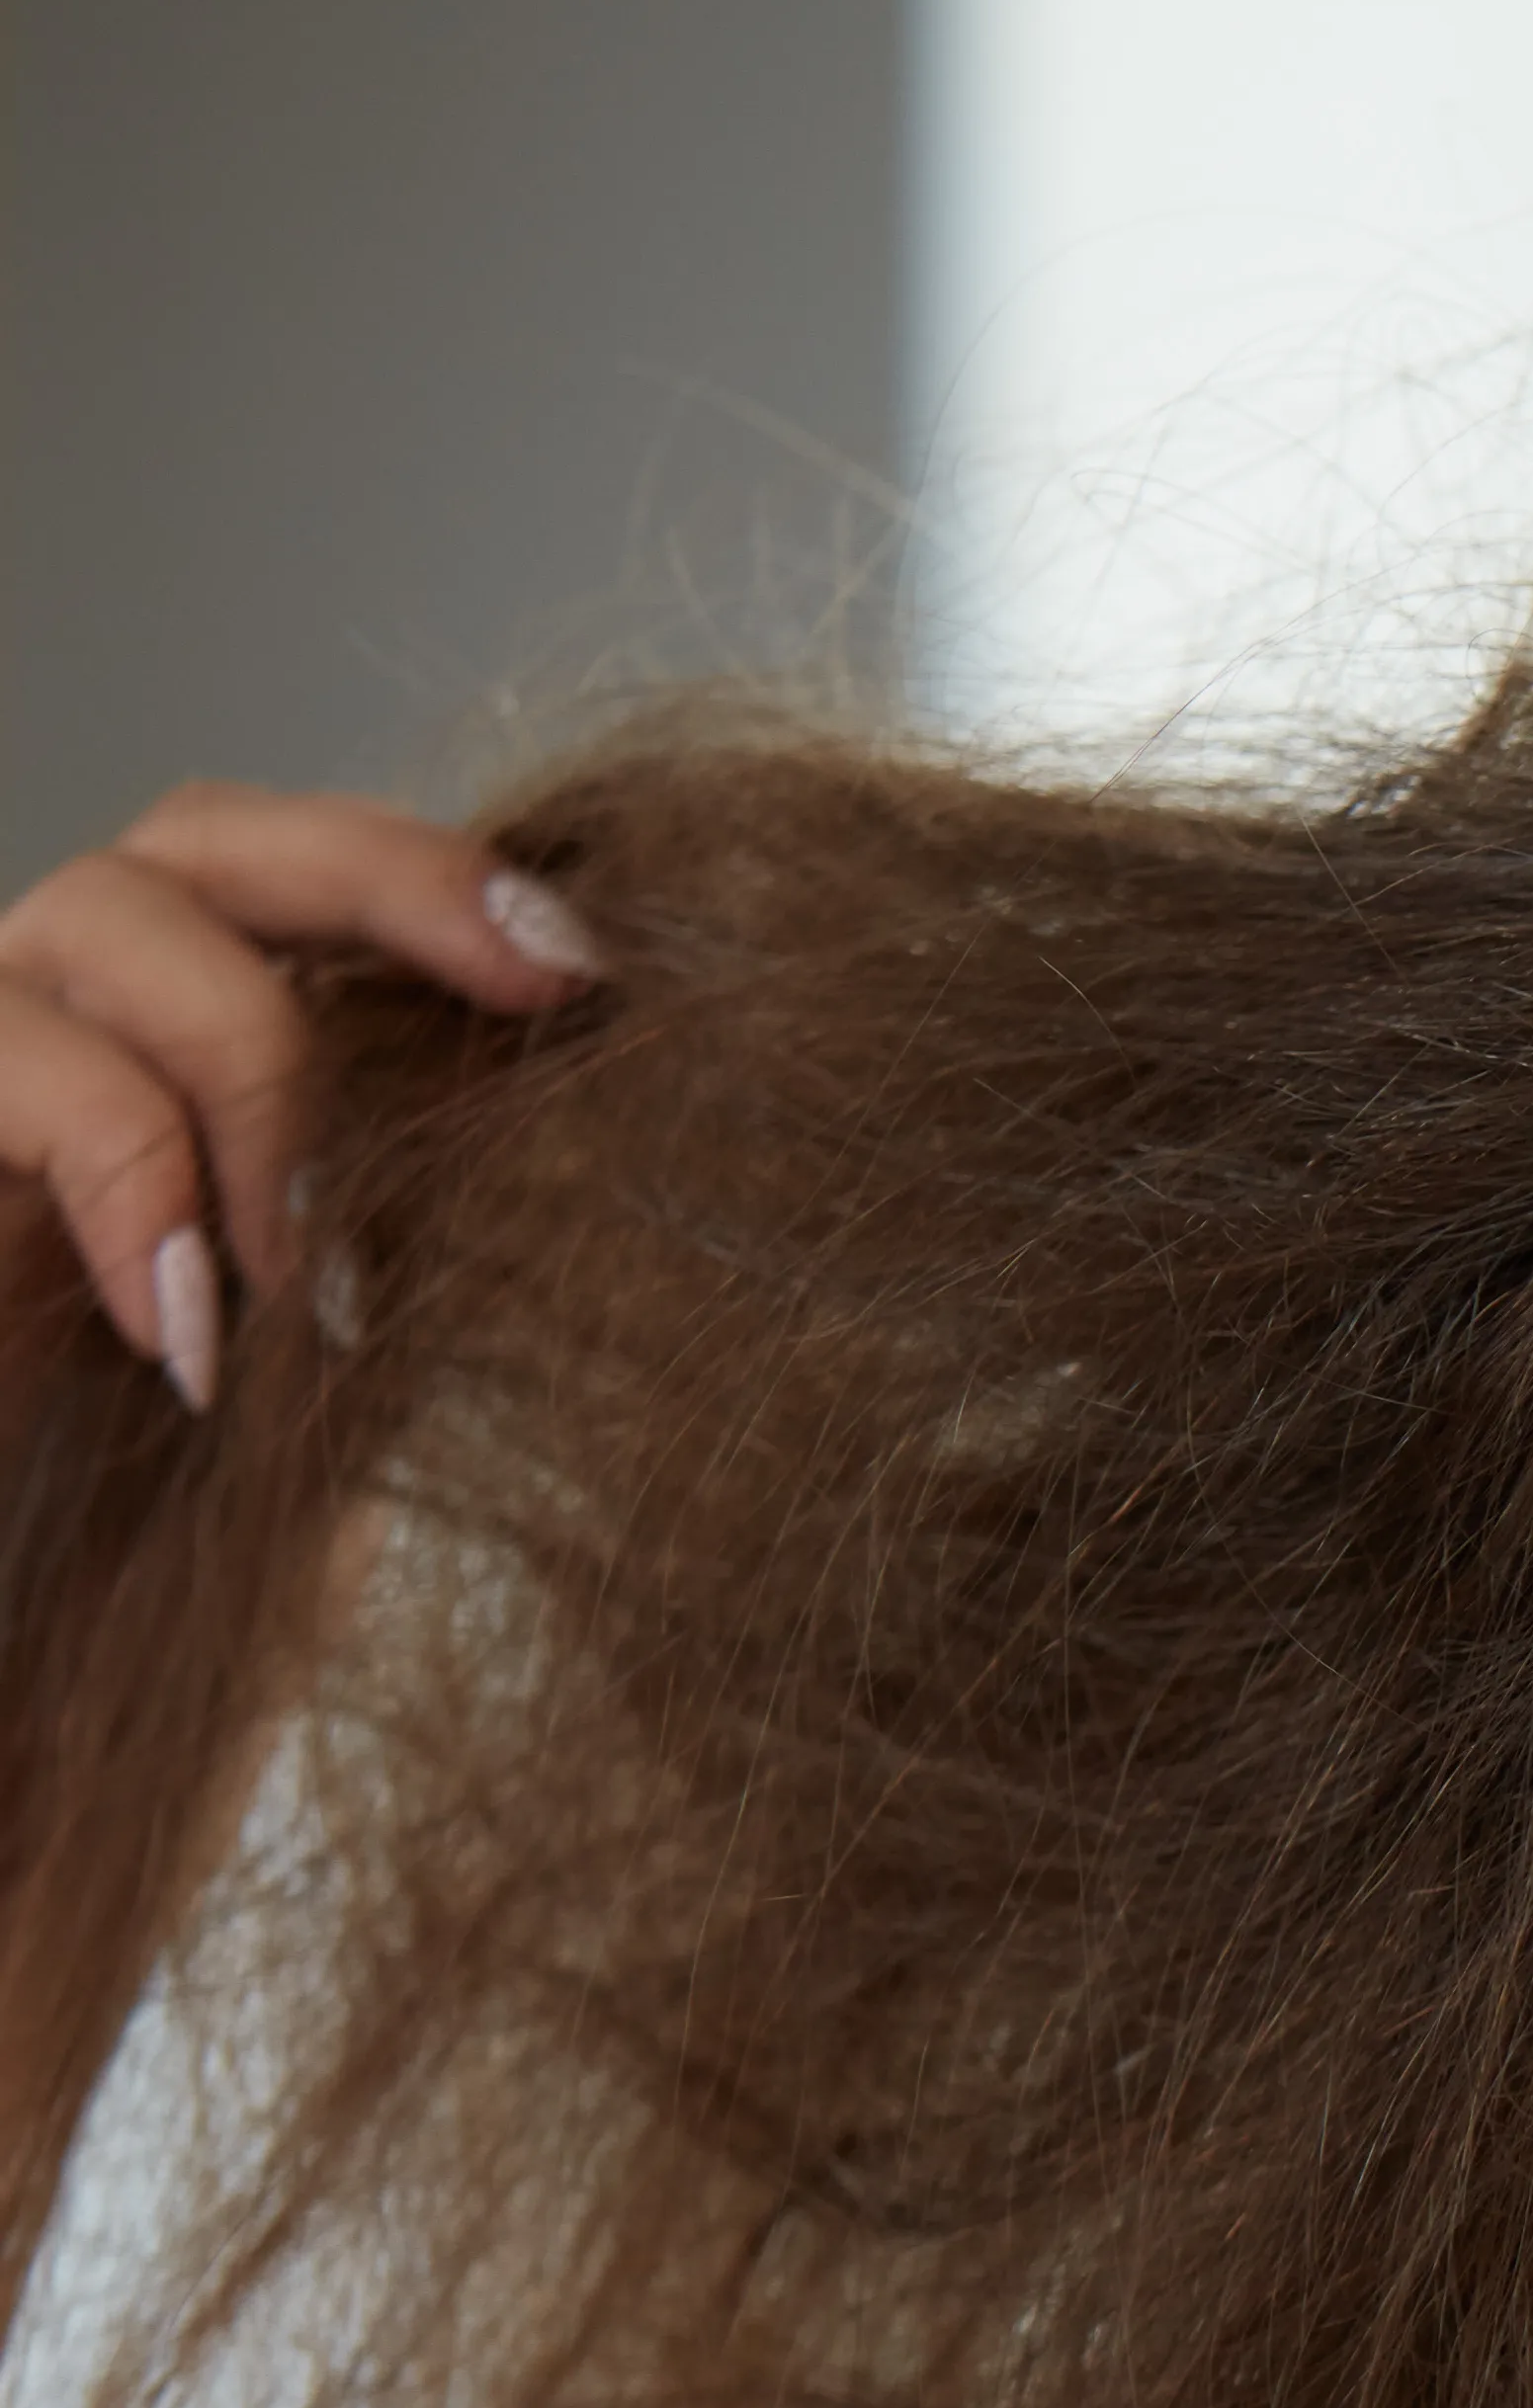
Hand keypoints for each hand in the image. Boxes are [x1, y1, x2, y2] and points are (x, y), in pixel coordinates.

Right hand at [2, 786, 606, 1411]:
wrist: (0, 1576)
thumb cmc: (158, 1463)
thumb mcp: (336, 1332)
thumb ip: (427, 1220)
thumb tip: (596, 1144)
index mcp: (191, 1012)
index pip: (312, 867)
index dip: (444, 877)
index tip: (593, 964)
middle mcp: (75, 988)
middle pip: (212, 830)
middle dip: (391, 877)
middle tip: (538, 981)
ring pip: (114, 915)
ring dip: (264, 1086)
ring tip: (313, 1291)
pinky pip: (20, 1070)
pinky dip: (134, 1190)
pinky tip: (189, 1336)